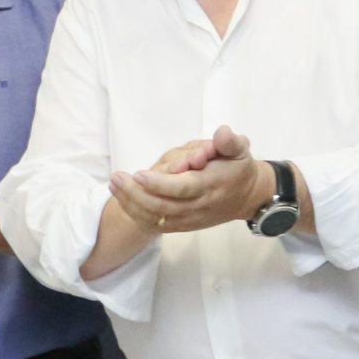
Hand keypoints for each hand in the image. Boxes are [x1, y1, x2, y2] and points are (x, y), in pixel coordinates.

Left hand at [111, 125, 267, 233]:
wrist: (245, 196)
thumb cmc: (236, 167)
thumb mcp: (239, 149)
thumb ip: (229, 142)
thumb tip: (222, 133)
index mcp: (210, 185)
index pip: (182, 188)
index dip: (159, 184)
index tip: (138, 174)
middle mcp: (198, 205)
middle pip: (162, 205)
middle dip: (136, 193)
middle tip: (116, 177)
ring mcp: (189, 218)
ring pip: (155, 216)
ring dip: (130, 202)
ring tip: (113, 184)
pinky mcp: (181, 225)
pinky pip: (154, 224)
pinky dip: (135, 213)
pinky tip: (120, 197)